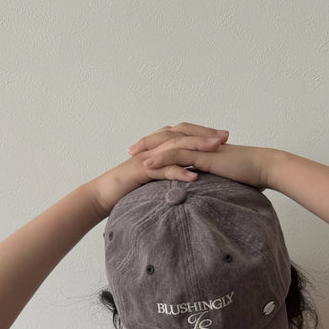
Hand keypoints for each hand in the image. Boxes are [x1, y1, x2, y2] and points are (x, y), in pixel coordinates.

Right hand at [89, 123, 229, 214]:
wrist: (103, 194)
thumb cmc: (128, 189)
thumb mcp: (155, 179)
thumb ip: (170, 173)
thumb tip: (191, 176)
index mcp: (158, 149)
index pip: (184, 135)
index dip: (203, 134)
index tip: (224, 137)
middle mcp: (154, 148)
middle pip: (182, 135)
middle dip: (205, 135)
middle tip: (225, 137)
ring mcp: (147, 158)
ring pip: (174, 148)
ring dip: (196, 147)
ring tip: (215, 149)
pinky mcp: (141, 171)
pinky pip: (162, 170)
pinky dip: (178, 172)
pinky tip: (193, 177)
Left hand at [129, 123, 271, 191]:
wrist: (263, 168)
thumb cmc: (251, 175)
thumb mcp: (228, 178)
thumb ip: (216, 180)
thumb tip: (213, 191)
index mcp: (203, 146)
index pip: (176, 142)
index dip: (160, 145)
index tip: (144, 152)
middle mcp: (199, 143)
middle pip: (168, 138)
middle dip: (148, 143)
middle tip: (130, 150)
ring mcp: (201, 147)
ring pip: (169, 144)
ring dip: (149, 148)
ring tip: (132, 155)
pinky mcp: (204, 155)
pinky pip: (178, 155)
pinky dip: (161, 159)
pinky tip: (148, 165)